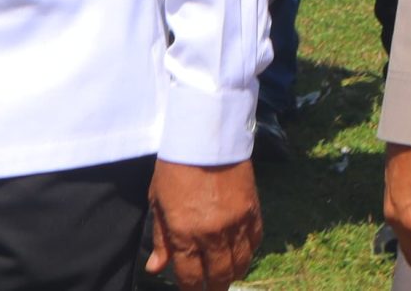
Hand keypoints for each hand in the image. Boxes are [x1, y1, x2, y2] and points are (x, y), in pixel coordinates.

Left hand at [146, 159, 260, 290]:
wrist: (206, 136)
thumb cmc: (175, 167)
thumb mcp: (158, 203)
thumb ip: (161, 239)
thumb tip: (155, 268)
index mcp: (184, 234)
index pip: (191, 277)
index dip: (192, 289)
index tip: (192, 290)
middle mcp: (212, 234)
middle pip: (219, 275)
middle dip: (215, 288)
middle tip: (213, 290)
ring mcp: (236, 223)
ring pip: (241, 263)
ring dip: (234, 274)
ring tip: (228, 276)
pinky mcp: (253, 210)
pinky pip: (255, 240)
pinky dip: (250, 251)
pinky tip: (243, 253)